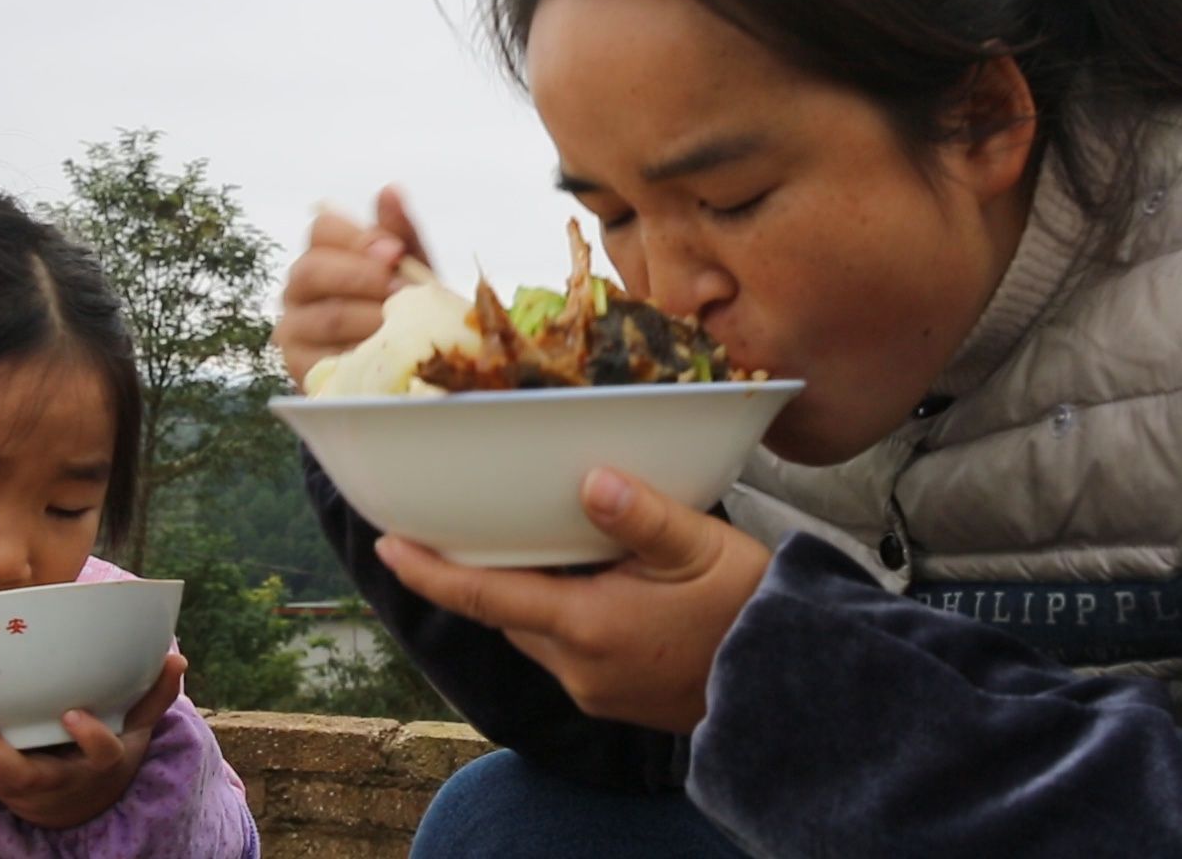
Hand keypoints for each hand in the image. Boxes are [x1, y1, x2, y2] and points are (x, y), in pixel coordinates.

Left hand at [0, 653, 187, 829]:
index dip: (89, 737)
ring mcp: (31, 791)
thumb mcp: (137, 732)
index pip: (102, 754)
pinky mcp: (6, 792)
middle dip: (0, 756)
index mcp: (102, 765)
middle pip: (32, 777)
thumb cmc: (109, 756)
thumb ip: (155, 696)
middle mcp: (63, 781)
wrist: (85, 808)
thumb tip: (177, 658)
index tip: (73, 713)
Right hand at [274, 185, 431, 386]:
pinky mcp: (299, 367)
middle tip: (402, 291)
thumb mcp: (412, 271)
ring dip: (369, 318)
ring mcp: (293, 327)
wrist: (409, 367)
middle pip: (313, 270)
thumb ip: (401, 233)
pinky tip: (383, 355)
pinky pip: (324, 359)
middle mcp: (299, 286)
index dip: (358, 238)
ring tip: (402, 324)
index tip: (395, 252)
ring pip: (325, 315)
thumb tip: (391, 189)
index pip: (323, 228)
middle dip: (362, 278)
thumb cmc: (406, 310)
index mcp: (324, 252)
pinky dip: (357, 354)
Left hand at [375, 468, 770, 733]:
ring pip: (536, 635)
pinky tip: (590, 585)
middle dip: (487, 576)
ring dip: (528, 598)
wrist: (793, 685)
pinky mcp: (615, 701)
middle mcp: (579, 667)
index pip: (487, 599)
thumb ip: (641, 514)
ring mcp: (595, 691)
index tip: (388, 545)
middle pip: (507, 615)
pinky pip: (566, 654)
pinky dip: (561, 619)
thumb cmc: (750, 608)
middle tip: (473, 527)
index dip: (430, 573)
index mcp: (588, 626)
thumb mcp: (701, 547)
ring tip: (540, 548)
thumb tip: (591, 480)